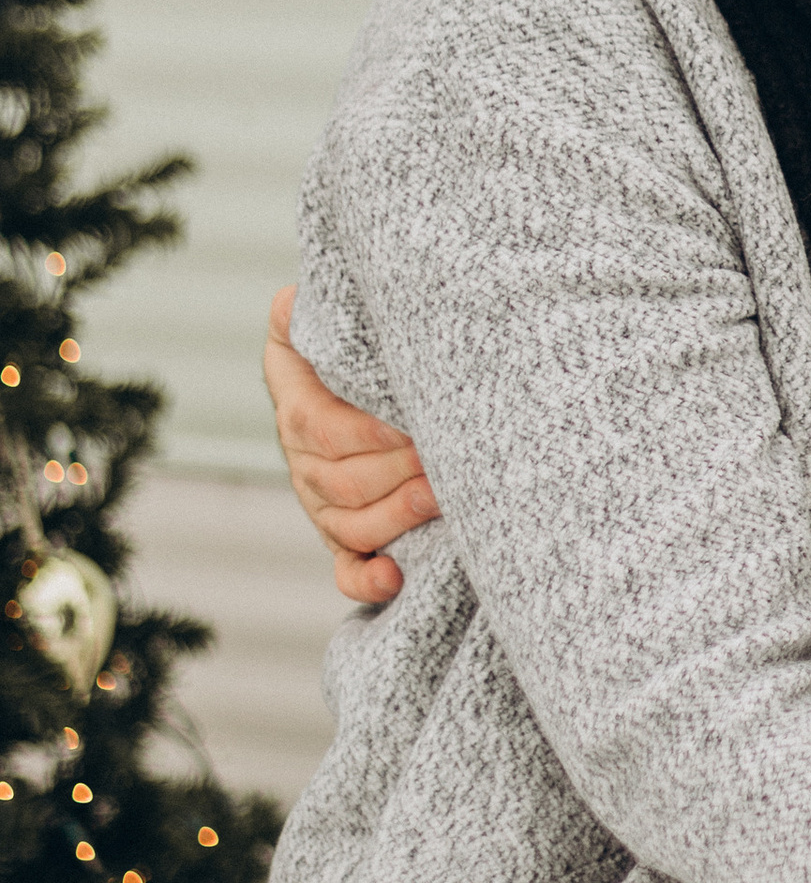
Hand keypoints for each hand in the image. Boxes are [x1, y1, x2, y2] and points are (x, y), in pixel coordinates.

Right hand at [265, 284, 440, 605]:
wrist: (360, 385)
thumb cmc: (352, 351)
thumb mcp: (320, 325)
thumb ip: (305, 312)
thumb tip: (291, 300)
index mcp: (298, 410)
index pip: (319, 430)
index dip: (365, 434)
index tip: (410, 427)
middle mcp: (306, 463)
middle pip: (341, 482)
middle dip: (397, 475)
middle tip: (448, 462)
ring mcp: (324, 505)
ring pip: (349, 526)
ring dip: (395, 519)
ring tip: (443, 501)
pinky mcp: (347, 538)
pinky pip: (347, 570)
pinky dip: (367, 582)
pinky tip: (394, 579)